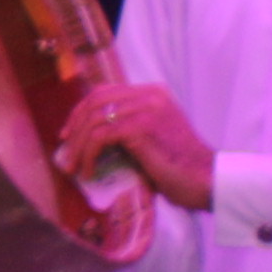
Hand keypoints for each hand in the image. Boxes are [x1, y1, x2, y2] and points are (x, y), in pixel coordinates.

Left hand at [53, 78, 214, 211]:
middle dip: (74, 127)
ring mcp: (145, 109)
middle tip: (65, 151)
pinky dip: (88, 156)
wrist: (207, 179)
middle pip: (95, 101)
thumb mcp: (152, 136)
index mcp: (154, 93)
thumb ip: (129, 126)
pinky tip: (89, 172)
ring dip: (77, 147)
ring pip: (93, 120)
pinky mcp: (140, 128)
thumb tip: (89, 133)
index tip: (68, 133)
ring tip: (73, 168)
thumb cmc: (179, 165)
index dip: (81, 111)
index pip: (106, 92)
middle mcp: (150, 95)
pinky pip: (100, 137)